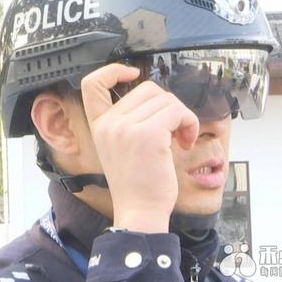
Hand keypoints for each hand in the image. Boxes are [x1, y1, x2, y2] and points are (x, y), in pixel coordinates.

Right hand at [80, 64, 198, 232]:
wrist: (139, 211)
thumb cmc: (136, 183)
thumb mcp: (118, 148)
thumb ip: (126, 121)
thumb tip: (155, 99)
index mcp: (99, 125)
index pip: (92, 83)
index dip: (113, 70)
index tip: (132, 74)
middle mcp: (109, 123)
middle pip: (146, 88)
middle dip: (167, 105)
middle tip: (173, 130)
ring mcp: (126, 127)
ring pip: (166, 99)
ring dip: (181, 117)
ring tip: (180, 139)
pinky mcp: (148, 134)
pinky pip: (177, 112)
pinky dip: (189, 123)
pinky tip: (186, 142)